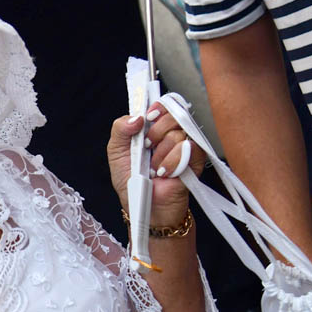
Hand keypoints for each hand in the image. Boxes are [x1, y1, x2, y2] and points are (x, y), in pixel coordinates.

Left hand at [107, 102, 204, 226]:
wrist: (143, 206)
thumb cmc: (131, 181)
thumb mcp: (116, 152)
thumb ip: (120, 129)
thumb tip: (137, 116)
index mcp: (154, 128)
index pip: (165, 105)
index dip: (159, 106)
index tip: (149, 115)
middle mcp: (172, 134)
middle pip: (174, 114)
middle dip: (156, 131)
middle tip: (147, 147)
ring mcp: (185, 147)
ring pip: (179, 134)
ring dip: (160, 154)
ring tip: (154, 168)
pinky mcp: (195, 162)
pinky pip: (188, 150)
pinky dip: (172, 161)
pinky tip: (164, 173)